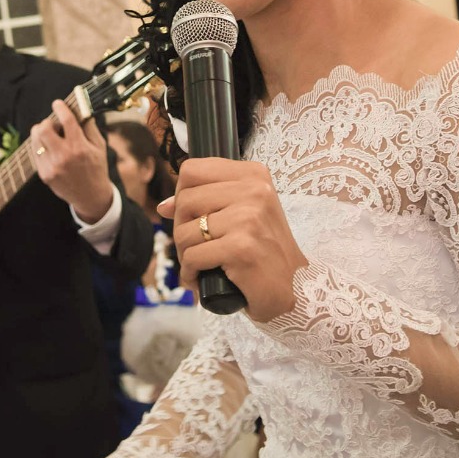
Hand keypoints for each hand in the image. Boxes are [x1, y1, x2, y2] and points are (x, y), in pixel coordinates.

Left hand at [31, 101, 113, 223]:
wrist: (91, 196)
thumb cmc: (97, 168)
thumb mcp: (100, 146)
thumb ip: (90, 127)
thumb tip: (81, 109)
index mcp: (79, 147)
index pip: (66, 120)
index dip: (60, 107)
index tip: (57, 103)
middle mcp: (63, 156)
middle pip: (43, 129)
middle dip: (47, 122)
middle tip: (53, 125)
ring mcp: (51, 166)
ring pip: (35, 140)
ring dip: (40, 133)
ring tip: (50, 136)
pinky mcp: (44, 174)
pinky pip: (35, 153)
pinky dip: (40, 146)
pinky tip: (49, 148)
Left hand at [158, 157, 307, 321]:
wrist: (294, 287)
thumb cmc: (264, 249)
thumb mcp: (241, 215)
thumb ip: (205, 202)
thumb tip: (164, 205)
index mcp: (253, 175)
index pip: (191, 171)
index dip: (182, 196)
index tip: (193, 218)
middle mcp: (254, 191)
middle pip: (184, 201)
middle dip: (181, 229)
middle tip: (195, 248)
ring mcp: (249, 218)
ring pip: (185, 231)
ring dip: (185, 255)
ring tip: (200, 266)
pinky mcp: (242, 248)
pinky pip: (193, 257)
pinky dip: (190, 274)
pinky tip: (200, 280)